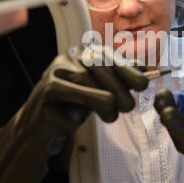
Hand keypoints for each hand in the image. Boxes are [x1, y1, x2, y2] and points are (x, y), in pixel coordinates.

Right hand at [0, 44, 147, 182]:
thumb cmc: (71, 107)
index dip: (127, 70)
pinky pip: (73, 103)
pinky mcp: (45, 92)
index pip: (108, 56)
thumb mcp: (97, 91)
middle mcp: (66, 59)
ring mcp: (53, 73)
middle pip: (100, 68)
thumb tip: (145, 70)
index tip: (143, 85)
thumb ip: (117, 79)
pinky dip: (79, 117)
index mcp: (80, 54)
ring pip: (88, 84)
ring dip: (104, 106)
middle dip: (119, 90)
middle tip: (127, 107)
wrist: (38, 128)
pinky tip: (76, 121)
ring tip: (109, 117)